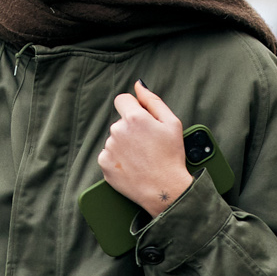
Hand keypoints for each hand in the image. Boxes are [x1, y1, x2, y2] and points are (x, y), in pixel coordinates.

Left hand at [97, 81, 193, 215]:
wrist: (164, 189)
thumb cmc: (171, 156)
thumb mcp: (171, 123)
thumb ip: (152, 100)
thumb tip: (138, 85)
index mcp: (134, 117)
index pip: (122, 99)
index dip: (133, 108)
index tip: (142, 121)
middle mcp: (117, 130)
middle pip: (120, 122)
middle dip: (131, 129)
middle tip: (148, 146)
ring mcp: (109, 148)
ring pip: (115, 139)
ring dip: (125, 145)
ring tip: (141, 158)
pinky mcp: (104, 164)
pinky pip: (109, 155)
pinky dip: (118, 160)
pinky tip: (133, 167)